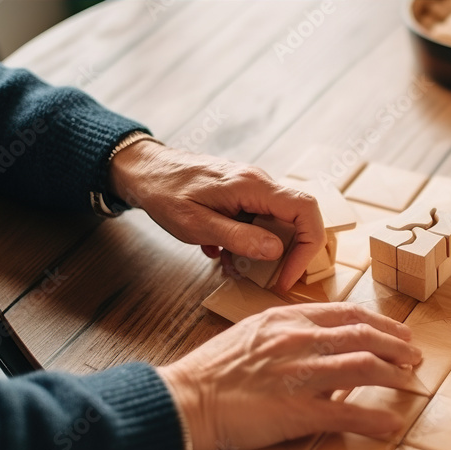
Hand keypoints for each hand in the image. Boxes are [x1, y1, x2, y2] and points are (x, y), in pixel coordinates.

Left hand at [109, 140, 324, 290]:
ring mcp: (252, 189)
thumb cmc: (164, 193)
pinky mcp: (243, 196)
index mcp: (253, 186)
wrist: (143, 170)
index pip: (305, 210)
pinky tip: (220, 251)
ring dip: (260, 251)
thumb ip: (238, 237)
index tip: (288, 275)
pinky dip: (246, 243)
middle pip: (297, 220)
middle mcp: (260, 183)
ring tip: (230, 265)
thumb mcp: (197, 224)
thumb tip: (276, 251)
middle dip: (285, 254)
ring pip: (276, 224)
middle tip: (264, 277)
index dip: (307, 246)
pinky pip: (259, 221)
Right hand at [155, 303, 422, 449]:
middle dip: (396, 345)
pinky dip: (375, 419)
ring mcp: (299, 374)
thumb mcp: (251, 334)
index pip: (346, 312)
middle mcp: (298, 340)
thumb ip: (285, 333)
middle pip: (363, 334)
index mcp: (286, 318)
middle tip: (414, 356)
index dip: (379, 322)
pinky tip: (391, 423)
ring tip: (410, 381)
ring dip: (394, 374)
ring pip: (363, 366)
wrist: (185, 400)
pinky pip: (347, 414)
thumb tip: (316, 343)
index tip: (397, 332)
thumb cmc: (212, 371)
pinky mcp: (297, 410)